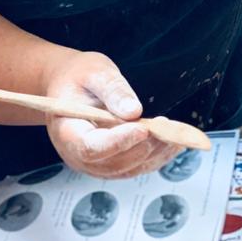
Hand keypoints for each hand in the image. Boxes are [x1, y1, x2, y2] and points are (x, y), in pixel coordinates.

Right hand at [45, 51, 181, 178]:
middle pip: (113, 163)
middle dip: (143, 147)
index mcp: (67, 132)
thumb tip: (133, 111)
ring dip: (154, 153)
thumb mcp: (94, 72)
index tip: (142, 129)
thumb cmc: (78, 77)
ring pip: (128, 169)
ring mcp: (94, 163)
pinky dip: (157, 157)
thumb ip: (112, 90)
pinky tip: (173, 142)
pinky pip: (135, 166)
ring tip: (174, 133)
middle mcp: (78, 155)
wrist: (69, 86)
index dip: (118, 142)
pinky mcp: (111, 163)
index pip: (91, 147)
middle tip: (166, 128)